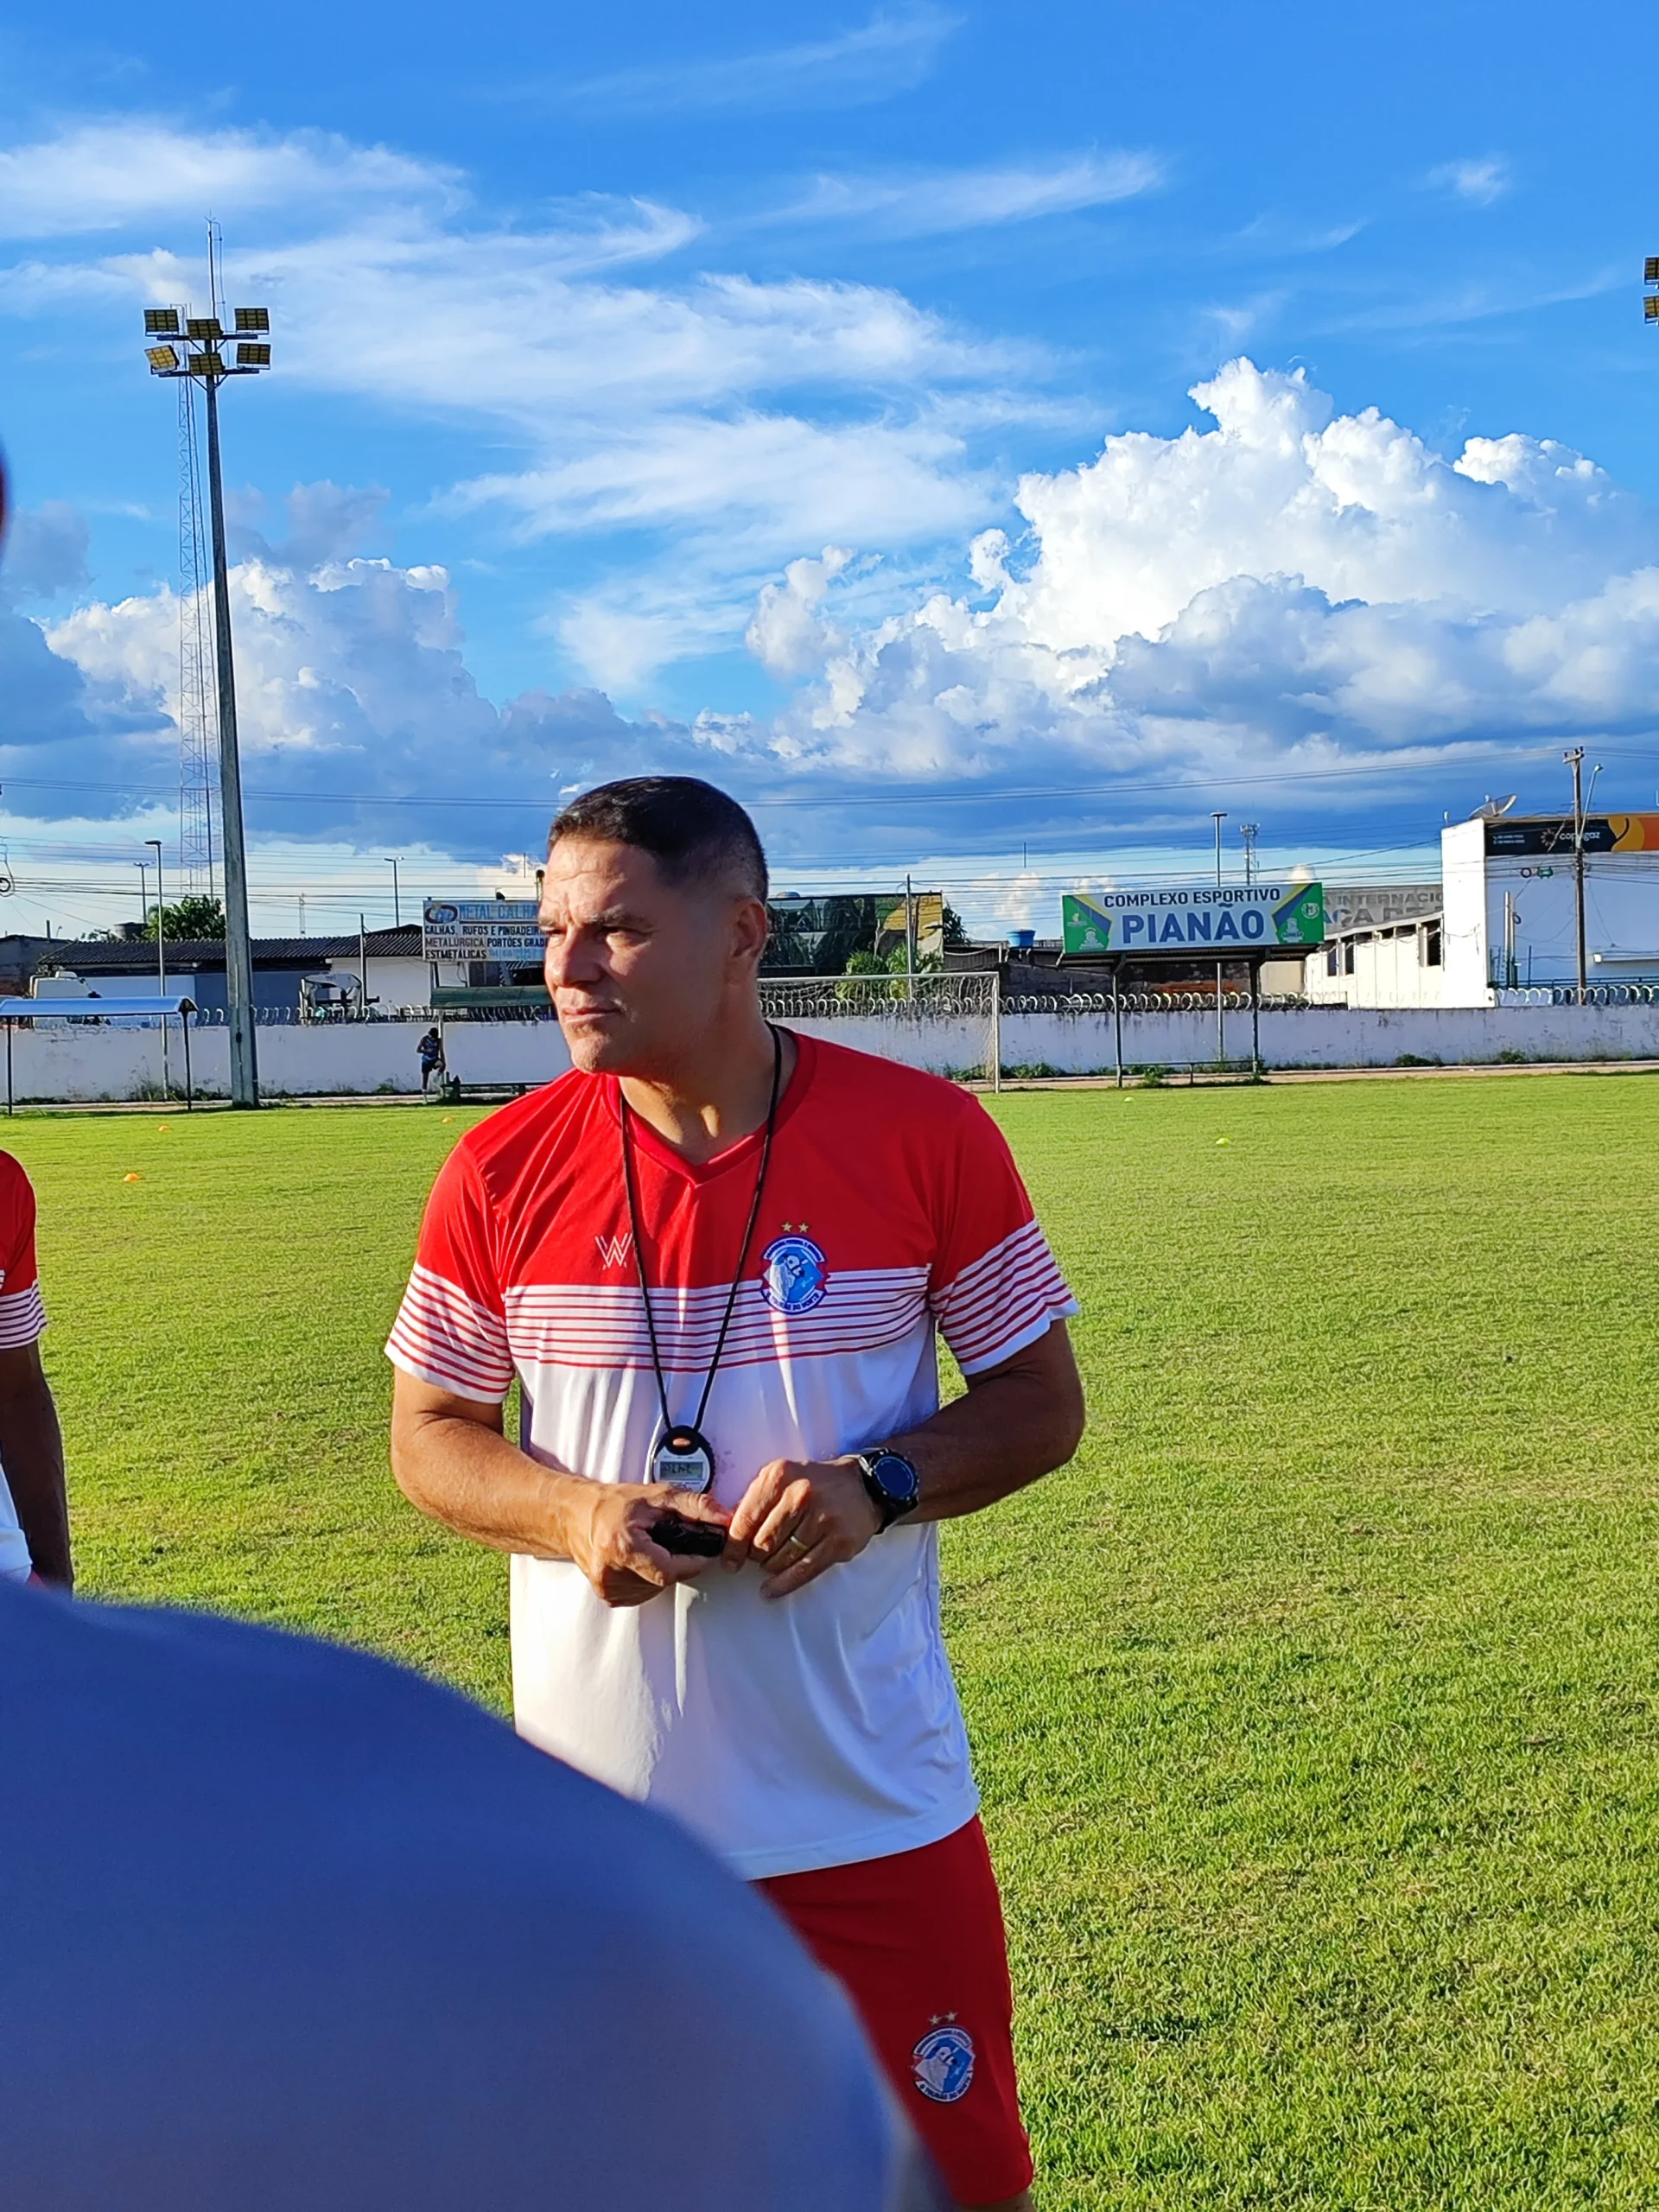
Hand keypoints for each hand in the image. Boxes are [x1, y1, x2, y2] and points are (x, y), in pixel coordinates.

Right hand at [563, 1481, 730, 1608]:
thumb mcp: (657, 1496)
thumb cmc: (614, 1504)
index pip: (669, 1570)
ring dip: (662, 1571)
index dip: (691, 1562)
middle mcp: (610, 1572)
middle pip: (664, 1580)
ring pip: (655, 1589)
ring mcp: (608, 1587)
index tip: (701, 1552)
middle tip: (671, 1542)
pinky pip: (642, 1593)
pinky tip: (640, 1560)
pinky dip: (648, 1578)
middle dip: (676, 1562)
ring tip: (652, 1548)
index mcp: (622, 1547)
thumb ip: (695, 1506)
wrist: (577, 1515)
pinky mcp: (607, 1596)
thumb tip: (724, 1517)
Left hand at [724, 1458, 880, 1600]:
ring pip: (780, 1559)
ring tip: (774, 1560)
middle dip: (755, 1555)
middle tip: (757, 1555)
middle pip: (762, 1543)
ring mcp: (822, 1519)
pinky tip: (771, 1589)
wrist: (862, 1486)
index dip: (733, 1545)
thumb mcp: (781, 1477)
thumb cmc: (816, 1484)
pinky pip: (803, 1571)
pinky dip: (783, 1584)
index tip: (729, 1559)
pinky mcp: (838, 1543)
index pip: (746, 1519)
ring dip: (771, 1566)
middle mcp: (801, 1495)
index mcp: (780, 1476)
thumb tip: (730, 1536)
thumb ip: (755, 1501)